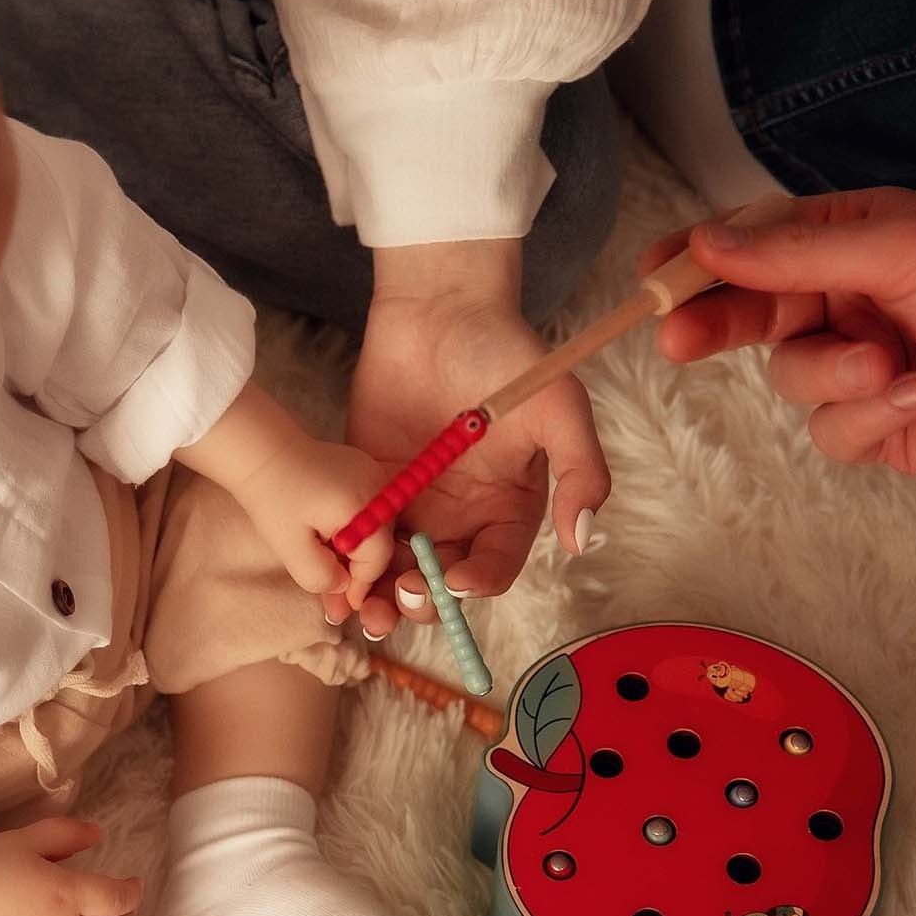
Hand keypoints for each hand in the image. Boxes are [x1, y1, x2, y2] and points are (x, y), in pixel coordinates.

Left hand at [228, 431, 397, 619]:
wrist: (261, 451)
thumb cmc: (273, 496)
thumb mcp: (291, 547)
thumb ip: (320, 576)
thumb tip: (343, 588)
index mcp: (364, 505)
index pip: (378, 559)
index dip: (360, 586)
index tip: (343, 606)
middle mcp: (378, 486)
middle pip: (380, 543)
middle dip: (357, 573)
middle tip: (334, 600)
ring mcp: (373, 475)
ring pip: (374, 529)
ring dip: (353, 554)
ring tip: (327, 572)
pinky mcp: (363, 470)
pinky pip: (367, 511)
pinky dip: (352, 532)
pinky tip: (328, 545)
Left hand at [351, 240, 610, 637]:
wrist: (440, 306)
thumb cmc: (506, 352)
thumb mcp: (559, 407)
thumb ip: (581, 471)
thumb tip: (582, 540)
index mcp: (508, 507)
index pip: (494, 563)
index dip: (477, 581)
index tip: (455, 581)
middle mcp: (461, 515)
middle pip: (441, 580)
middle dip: (423, 600)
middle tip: (402, 596)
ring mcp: (413, 503)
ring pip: (396, 567)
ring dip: (381, 596)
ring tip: (365, 609)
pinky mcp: (371, 486)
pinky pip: (360, 534)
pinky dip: (348, 562)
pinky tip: (333, 577)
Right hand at [641, 188, 915, 481]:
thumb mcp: (899, 249)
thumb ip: (796, 255)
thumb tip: (706, 245)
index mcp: (852, 240)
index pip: (754, 244)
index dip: (698, 259)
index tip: (651, 274)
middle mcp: (848, 300)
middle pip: (750, 312)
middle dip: (718, 325)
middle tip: (676, 340)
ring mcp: (859, 365)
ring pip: (789, 378)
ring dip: (835, 376)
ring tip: (893, 367)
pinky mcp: (877, 426)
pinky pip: (829, 429)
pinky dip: (868, 415)